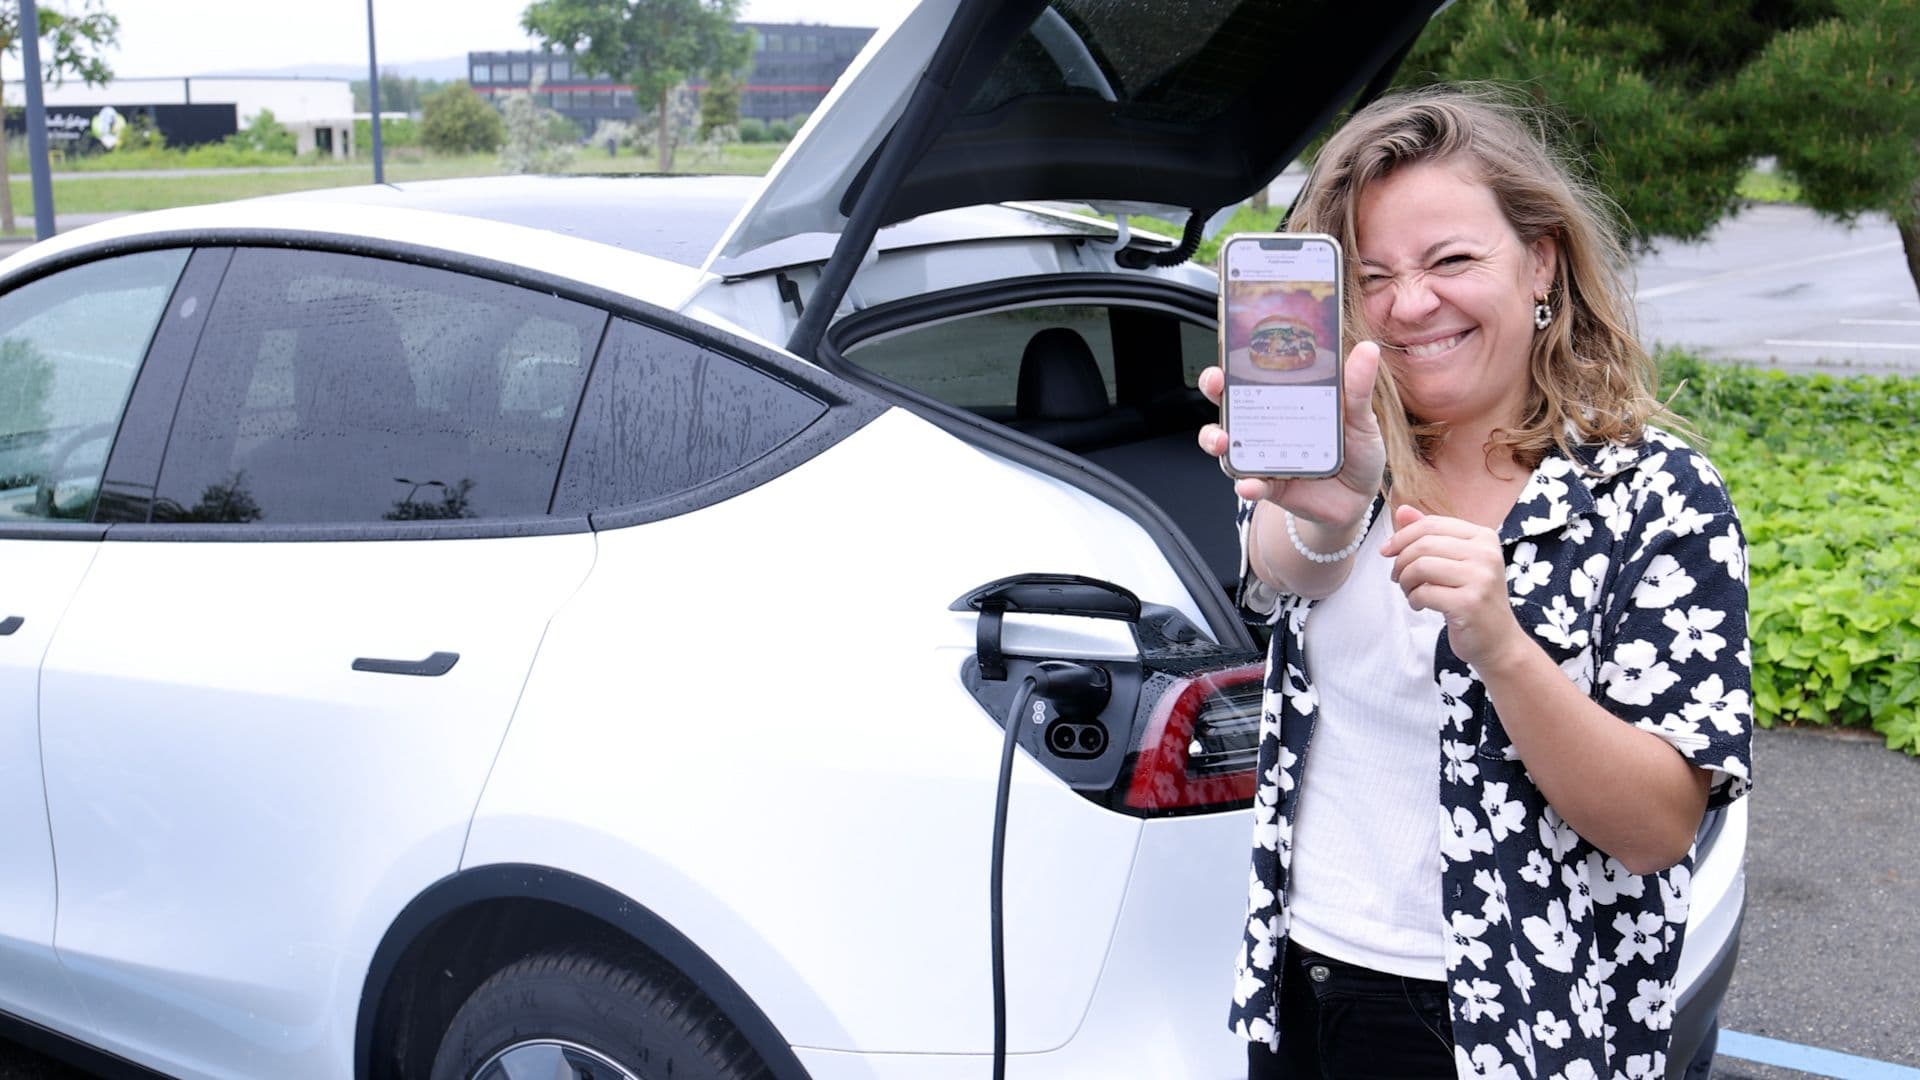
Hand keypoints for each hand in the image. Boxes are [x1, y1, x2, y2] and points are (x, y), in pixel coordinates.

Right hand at [1196, 341, 1386, 530]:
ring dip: (1215, 438)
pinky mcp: (1268, 485)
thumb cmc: (1358, 452)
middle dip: (1214, 388)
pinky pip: (1250, 484)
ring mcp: (1263, 455)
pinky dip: (1247, 485)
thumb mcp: (1361, 419)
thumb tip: (1367, 349)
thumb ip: (1359, 389)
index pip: (1254, 374)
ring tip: (1223, 441)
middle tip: (1217, 383)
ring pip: (1226, 443)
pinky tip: (1249, 484)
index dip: (1235, 361)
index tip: (1230, 352)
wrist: (1359, 500)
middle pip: (1229, 401)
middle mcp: (1268, 424)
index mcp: (1288, 400)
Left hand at [1380, 505, 1524, 669]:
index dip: (1402, 536)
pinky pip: (1424, 593)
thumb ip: (1429, 534)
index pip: (1432, 524)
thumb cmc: (1472, 597)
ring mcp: (1480, 578)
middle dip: (1401, 562)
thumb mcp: (1455, 561)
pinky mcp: (1469, 603)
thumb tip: (1402, 510)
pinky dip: (1413, 599)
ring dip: (1405, 581)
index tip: (1386, 551)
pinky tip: (1420, 605)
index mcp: (1484, 537)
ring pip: (1420, 567)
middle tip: (1397, 577)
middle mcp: (1486, 554)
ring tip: (1410, 592)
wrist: (1497, 639)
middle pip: (1423, 544)